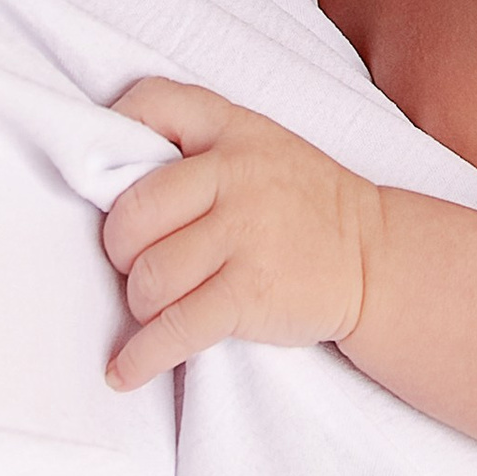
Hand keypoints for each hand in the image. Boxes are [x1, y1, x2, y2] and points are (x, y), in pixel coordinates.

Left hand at [102, 79, 382, 390]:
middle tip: (132, 262)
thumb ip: (195, 145)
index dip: (109, 136)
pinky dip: (141, 356)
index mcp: (232, 128)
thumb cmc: (301, 202)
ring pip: (148, 274)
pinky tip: (124, 371)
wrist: (375, 258)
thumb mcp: (259, 145)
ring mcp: (245, 234)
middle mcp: (235, 174)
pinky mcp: (251, 293)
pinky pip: (176, 327)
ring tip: (154, 307)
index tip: (101, 175)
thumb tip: (108, 179)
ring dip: (139, 301)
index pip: (152, 104)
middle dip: (119, 248)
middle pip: (132, 211)